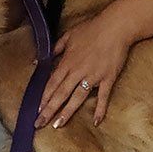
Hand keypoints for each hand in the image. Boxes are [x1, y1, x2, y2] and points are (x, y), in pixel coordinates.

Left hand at [36, 7, 132, 129]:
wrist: (115, 26)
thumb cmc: (92, 29)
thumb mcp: (69, 35)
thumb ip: (54, 49)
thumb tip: (39, 60)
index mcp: (68, 61)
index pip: (52, 83)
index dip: (44, 97)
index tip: (36, 110)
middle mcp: (78, 71)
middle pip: (61, 94)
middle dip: (49, 110)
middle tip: (40, 123)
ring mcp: (93, 76)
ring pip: (77, 98)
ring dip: (67, 112)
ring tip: (58, 125)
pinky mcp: (108, 78)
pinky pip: (103, 97)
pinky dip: (100, 109)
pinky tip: (96, 121)